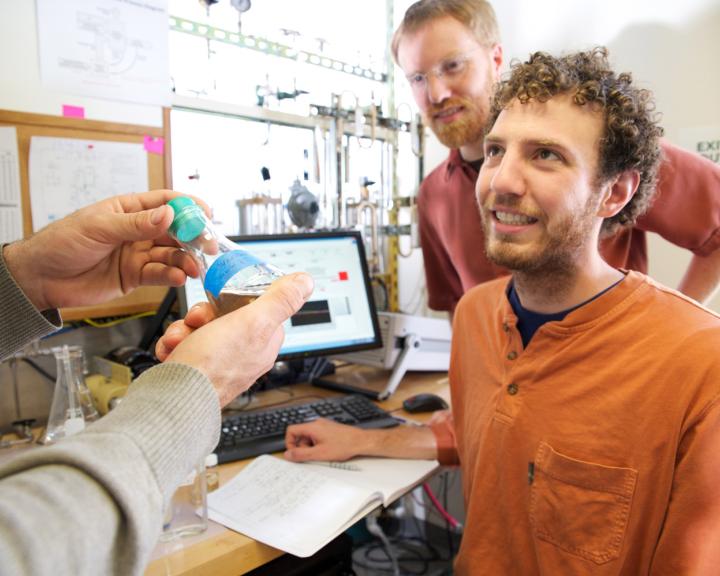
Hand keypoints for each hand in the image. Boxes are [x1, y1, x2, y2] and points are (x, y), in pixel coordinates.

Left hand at [3, 190, 208, 309]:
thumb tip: (168, 214)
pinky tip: (177, 277)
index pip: (165, 202)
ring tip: (192, 267)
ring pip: (171, 254)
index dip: (188, 207)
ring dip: (185, 260)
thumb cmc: (61, 243)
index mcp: (129, 209)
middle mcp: (138, 231)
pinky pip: (160, 274)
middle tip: (207, 246)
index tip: (206, 214)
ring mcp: (138, 254)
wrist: (41, 278)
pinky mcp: (135, 276)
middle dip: (193, 237)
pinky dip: (171, 276)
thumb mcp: (98, 227)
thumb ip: (136, 224)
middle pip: (175, 230)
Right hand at [164, 273, 313, 405]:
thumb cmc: (214, 366)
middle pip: (224, 316)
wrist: (175, 398)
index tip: (224, 299)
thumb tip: (306, 282)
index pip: (256, 308)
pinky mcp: (196, 369)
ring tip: (182, 339)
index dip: (237, 299)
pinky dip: (174, 344)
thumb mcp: (253, 322)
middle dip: (204, 314)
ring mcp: (219, 363)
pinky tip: (173, 350)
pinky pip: (184, 345)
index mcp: (264, 343)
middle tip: (199, 321)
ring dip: (185, 329)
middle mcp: (244, 355)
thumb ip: (280, 300)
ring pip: (200, 328)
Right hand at [284, 418, 370, 461]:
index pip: (291, 430)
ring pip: (309, 437)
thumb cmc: (344, 445)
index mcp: (312, 427)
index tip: (294, 453)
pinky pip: (317, 437)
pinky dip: (318, 445)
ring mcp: (323, 426)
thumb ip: (301, 454)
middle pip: (300, 435)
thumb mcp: (319, 454)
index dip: (289, 442)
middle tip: (312, 456)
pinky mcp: (329, 430)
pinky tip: (327, 451)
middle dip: (302, 447)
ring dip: (311, 447)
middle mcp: (317, 424)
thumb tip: (288, 454)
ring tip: (322, 454)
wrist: (360, 441)